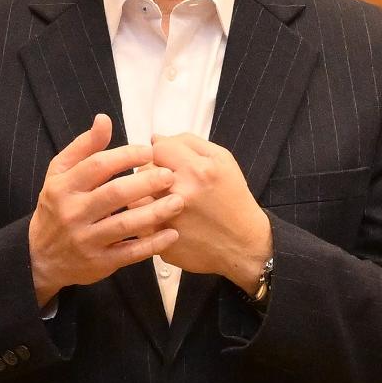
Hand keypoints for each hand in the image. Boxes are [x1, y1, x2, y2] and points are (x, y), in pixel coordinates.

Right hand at [29, 114, 174, 302]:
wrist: (40, 255)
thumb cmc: (57, 206)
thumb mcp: (59, 173)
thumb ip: (83, 147)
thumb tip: (104, 120)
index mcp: (64, 187)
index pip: (97, 166)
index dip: (126, 156)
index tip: (150, 151)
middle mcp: (73, 213)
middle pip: (114, 194)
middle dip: (146, 183)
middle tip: (170, 176)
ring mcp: (86, 240)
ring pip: (124, 225)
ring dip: (154, 213)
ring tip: (178, 201)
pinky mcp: (98, 262)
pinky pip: (129, 253)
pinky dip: (152, 244)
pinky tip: (172, 233)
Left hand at [143, 132, 275, 289]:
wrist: (244, 244)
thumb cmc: (233, 199)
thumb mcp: (223, 161)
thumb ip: (189, 143)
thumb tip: (156, 138)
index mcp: (197, 170)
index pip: (158, 148)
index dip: (162, 152)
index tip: (169, 161)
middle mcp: (181, 194)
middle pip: (144, 171)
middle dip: (153, 173)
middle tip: (170, 182)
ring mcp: (169, 221)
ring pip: (136, 198)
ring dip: (147, 196)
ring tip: (165, 201)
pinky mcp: (161, 244)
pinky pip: (140, 224)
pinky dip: (149, 220)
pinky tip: (168, 220)